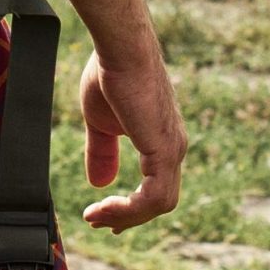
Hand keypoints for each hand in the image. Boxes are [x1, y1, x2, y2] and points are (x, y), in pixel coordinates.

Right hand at [79, 45, 185, 230]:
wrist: (120, 50)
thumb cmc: (110, 75)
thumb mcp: (102, 122)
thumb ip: (103, 152)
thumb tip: (99, 183)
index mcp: (162, 140)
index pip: (156, 187)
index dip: (130, 205)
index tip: (102, 212)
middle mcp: (174, 148)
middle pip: (160, 201)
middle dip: (128, 216)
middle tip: (97, 220)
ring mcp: (173, 150)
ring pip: (159, 204)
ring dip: (126, 216)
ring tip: (95, 215)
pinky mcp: (165, 151)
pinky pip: (154, 197)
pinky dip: (129, 209)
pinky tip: (104, 206)